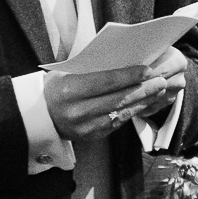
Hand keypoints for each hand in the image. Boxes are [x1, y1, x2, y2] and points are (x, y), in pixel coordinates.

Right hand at [42, 51, 186, 142]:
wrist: (37, 116)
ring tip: (157, 91)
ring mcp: (84, 127)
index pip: (105, 82)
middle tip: (160, 81)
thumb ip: (93, 70)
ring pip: (120, 113)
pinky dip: (131, 113)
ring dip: (142, 102)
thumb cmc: (54, 87)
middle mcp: (77, 111)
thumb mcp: (68, 73)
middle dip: (142, 90)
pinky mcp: (90, 137)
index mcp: (69, 90)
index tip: (147, 70)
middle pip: (117, 99)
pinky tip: (143, 104)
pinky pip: (116, 123)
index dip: (128, 76)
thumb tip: (125, 61)